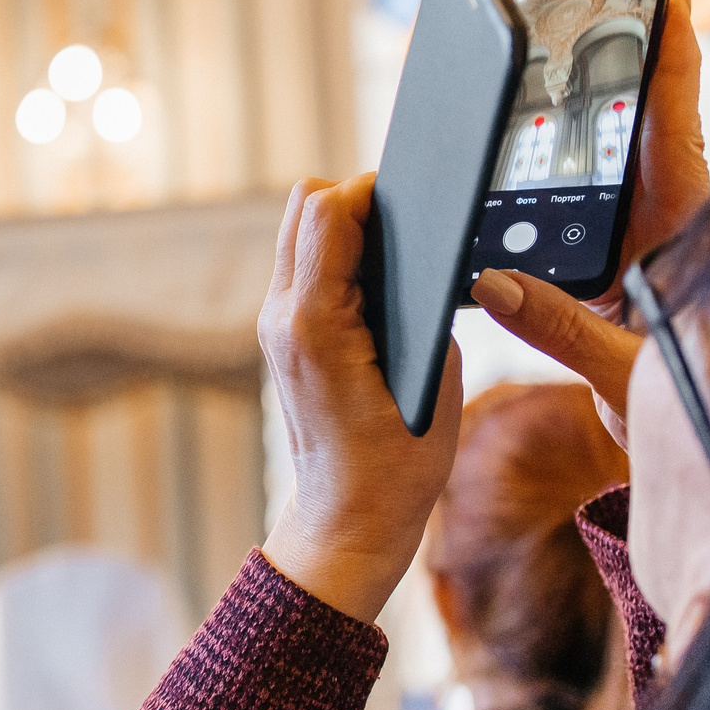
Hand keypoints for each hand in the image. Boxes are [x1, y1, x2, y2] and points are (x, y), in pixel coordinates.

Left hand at [258, 174, 462, 622]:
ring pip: (296, 231)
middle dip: (356, 198)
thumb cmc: (398, 463)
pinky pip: (301, 266)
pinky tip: (374, 277)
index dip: (374, 189)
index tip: (417, 190)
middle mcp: (283, 317)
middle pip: (304, 207)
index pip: (330, 212)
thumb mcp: (434, 376)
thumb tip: (424, 251)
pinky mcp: (282, 336)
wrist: (350, 519)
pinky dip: (334, 254)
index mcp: (316, 323)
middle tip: (409, 218)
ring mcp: (275, 326)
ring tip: (394, 246)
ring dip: (341, 224)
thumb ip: (423, 303)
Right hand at [471, 0, 709, 438]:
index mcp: (683, 234)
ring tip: (576, 29)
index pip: (676, 128)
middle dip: (631, 54)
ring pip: (633, 147)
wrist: (709, 452)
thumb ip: (554, 328)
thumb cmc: (688, 414)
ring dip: (608, 96)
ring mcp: (654, 231)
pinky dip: (587, 146)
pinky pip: (613, 182)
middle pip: (652, 118)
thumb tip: (489, 282)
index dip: (673, 58)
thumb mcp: (619, 374)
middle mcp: (672, 220)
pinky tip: (548, 122)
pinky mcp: (633, 251)